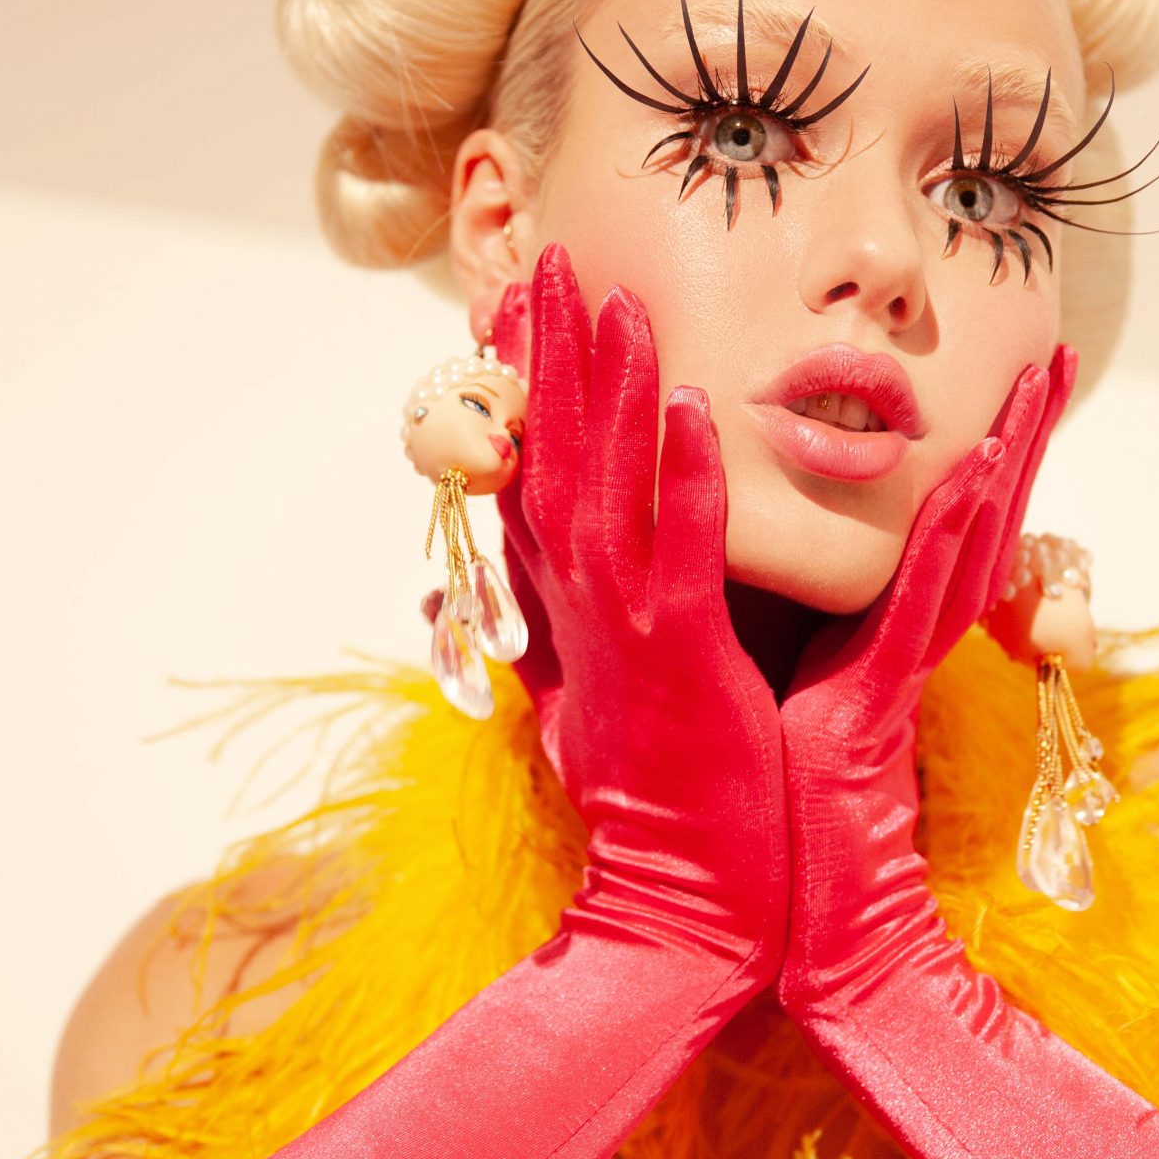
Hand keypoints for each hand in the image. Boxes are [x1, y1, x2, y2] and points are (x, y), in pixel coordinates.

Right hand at [497, 245, 787, 981]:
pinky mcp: (680, 657)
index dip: (523, 382)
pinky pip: (679, 551)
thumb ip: (549, 628)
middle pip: (551, 454)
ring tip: (617, 300)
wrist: (685, 900)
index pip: (534, 470)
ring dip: (610, 390)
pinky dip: (681, 479)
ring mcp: (624, 628)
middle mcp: (580, 605)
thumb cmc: (654, 798)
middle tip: (547, 258)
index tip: (520, 300)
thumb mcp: (588, 696)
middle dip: (549, 353)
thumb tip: (466, 586)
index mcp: (568, 605)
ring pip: (605, 486)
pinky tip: (691, 408)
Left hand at [777, 349, 1072, 1017]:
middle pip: (975, 514)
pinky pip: (919, 603)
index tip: (1012, 363)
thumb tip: (744, 535)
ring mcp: (898, 661)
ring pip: (964, 542)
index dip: (979, 438)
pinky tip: (973, 476)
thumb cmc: (757, 776)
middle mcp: (903, 634)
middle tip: (1057, 348)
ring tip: (1037, 384)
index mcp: (878, 621)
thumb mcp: (774, 666)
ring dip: (1007, 460)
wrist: (759, 888)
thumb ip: (789, 604)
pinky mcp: (878, 691)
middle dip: (1018, 431)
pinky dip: (948, 536)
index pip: (939, 514)